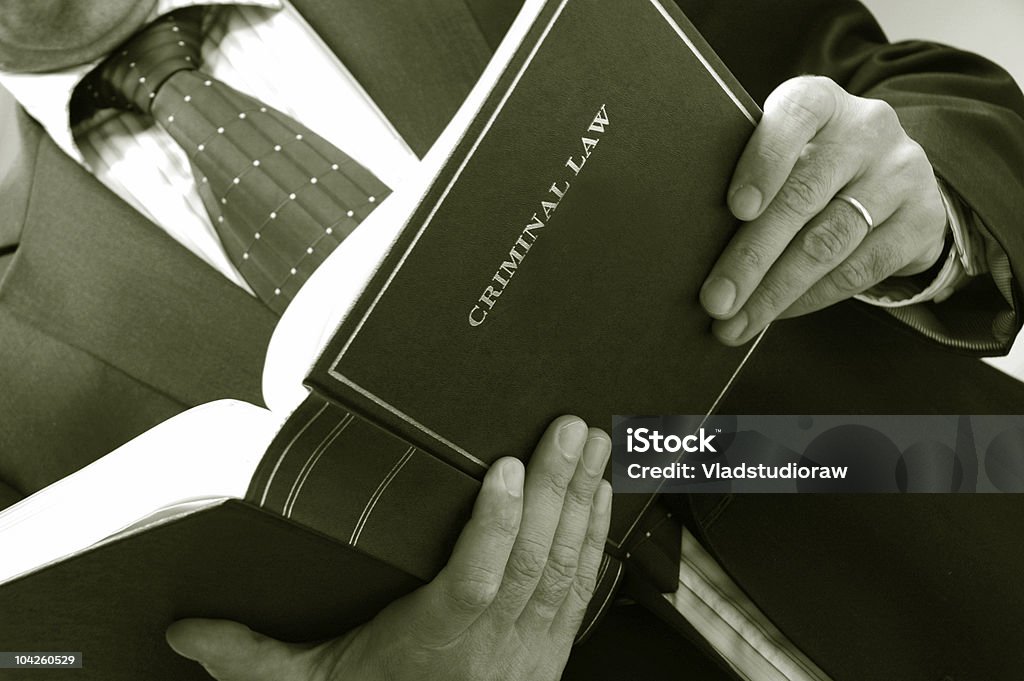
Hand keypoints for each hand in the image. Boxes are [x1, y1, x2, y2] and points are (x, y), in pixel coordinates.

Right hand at [166, 415, 612, 680]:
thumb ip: (256, 660)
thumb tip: (188, 633)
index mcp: (438, 642)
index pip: (475, 580)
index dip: (496, 526)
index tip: (505, 468)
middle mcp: (496, 641)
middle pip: (533, 558)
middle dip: (554, 486)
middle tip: (568, 425)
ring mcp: (533, 643)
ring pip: (566, 562)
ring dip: (582, 498)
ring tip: (593, 443)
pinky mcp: (554, 641)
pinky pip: (585, 583)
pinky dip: (596, 533)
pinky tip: (603, 494)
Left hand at [700, 75, 947, 344]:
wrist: (890, 174)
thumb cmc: (808, 163)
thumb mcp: (784, 150)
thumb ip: (751, 175)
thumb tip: (695, 242)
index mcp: (821, 101)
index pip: (795, 116)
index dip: (764, 161)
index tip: (737, 208)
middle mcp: (867, 128)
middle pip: (804, 196)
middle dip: (752, 257)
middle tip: (715, 300)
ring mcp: (901, 173)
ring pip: (829, 242)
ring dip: (775, 291)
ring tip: (736, 323)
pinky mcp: (922, 219)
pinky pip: (859, 270)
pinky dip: (811, 298)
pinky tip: (777, 314)